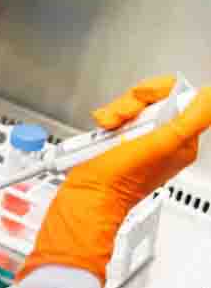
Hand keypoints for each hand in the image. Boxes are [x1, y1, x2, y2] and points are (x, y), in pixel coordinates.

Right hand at [17, 75, 210, 286]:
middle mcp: (163, 140)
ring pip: (133, 106)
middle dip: (131, 103)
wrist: (88, 196)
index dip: (158, 92)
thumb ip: (192, 119)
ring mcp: (141, 140)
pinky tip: (104, 130)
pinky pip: (118, 117)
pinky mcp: (120, 140)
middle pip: (154, 99)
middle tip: (122, 118)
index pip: (181, 97)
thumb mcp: (160, 144)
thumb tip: (210, 98)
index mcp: (181, 140)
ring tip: (109, 126)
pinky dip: (108, 119)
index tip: (143, 100)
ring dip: (116, 112)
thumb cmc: (119, 180)